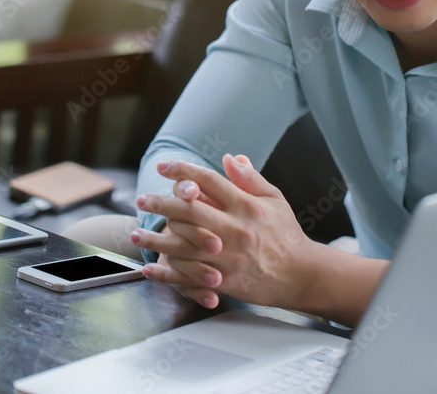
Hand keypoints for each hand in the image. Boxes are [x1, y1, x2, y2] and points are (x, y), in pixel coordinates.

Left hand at [132, 154, 318, 309]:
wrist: (302, 274)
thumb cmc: (286, 234)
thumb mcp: (274, 200)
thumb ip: (250, 178)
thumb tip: (229, 157)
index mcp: (246, 206)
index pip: (209, 180)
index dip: (183, 171)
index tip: (164, 166)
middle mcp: (234, 229)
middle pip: (189, 210)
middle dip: (161, 203)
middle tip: (142, 199)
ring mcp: (227, 256)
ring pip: (183, 245)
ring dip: (155, 239)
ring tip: (135, 233)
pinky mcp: (224, 279)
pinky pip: (189, 277)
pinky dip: (167, 273)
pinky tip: (149, 267)